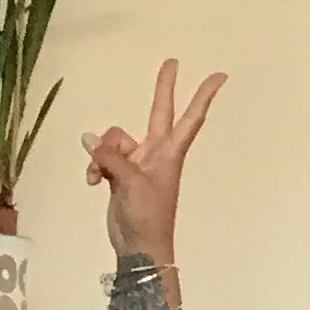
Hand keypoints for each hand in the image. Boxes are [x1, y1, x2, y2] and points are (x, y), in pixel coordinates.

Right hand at [81, 57, 222, 261]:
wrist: (139, 248)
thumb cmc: (147, 217)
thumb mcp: (130, 183)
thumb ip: (110, 156)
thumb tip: (90, 140)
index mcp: (169, 153)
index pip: (189, 118)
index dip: (202, 97)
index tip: (219, 77)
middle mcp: (155, 152)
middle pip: (158, 112)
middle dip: (163, 88)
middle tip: (172, 61)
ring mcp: (137, 162)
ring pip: (114, 139)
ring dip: (102, 153)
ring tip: (99, 175)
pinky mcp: (120, 173)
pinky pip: (102, 156)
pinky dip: (95, 166)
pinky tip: (93, 181)